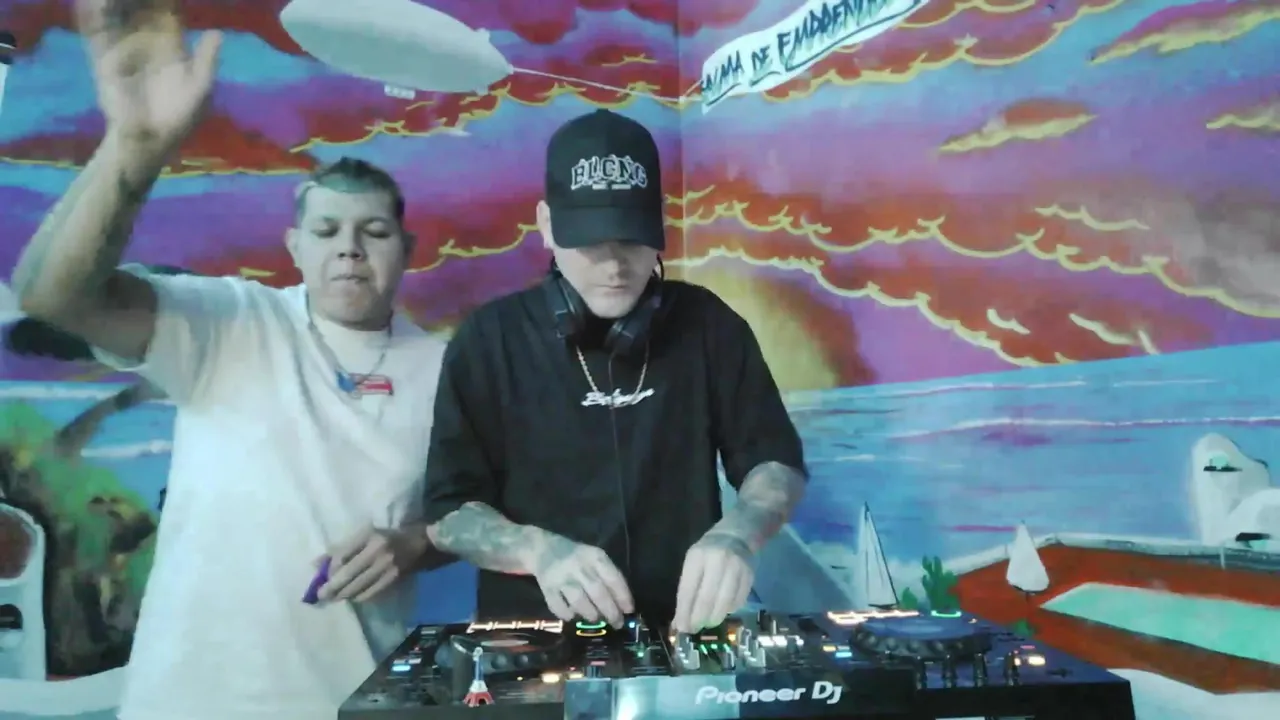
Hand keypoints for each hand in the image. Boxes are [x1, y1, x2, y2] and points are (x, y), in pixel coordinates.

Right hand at [76, 0, 221, 151]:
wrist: (149, 142)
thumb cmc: (180, 118)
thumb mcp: (200, 90)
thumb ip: (206, 61)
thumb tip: (217, 33)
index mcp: (172, 44)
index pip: (167, 10)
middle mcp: (146, 40)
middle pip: (139, 6)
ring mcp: (123, 47)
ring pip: (116, 13)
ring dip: (115, 1)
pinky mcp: (102, 59)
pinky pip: (95, 33)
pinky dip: (91, 16)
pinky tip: (93, 4)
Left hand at [317, 525, 424, 602]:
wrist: (422, 544)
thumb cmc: (390, 537)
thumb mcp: (366, 536)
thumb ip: (342, 549)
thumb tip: (317, 564)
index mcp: (369, 535)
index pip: (342, 555)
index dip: (331, 568)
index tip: (324, 576)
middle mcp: (377, 550)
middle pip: (348, 573)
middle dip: (332, 587)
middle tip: (321, 595)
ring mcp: (387, 566)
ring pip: (358, 586)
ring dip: (344, 594)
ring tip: (334, 598)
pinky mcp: (394, 578)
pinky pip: (371, 593)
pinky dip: (359, 597)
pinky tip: (353, 597)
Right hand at [532, 533, 633, 627]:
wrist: (543, 549)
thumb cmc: (577, 558)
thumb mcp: (594, 559)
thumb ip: (608, 577)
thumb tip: (623, 606)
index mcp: (594, 556)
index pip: (613, 578)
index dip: (623, 596)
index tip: (629, 611)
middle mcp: (578, 565)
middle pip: (598, 592)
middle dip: (610, 611)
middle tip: (617, 623)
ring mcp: (561, 576)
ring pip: (579, 600)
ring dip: (590, 614)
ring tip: (595, 619)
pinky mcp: (546, 586)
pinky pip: (558, 606)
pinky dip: (567, 614)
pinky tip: (573, 616)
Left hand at [673, 532, 754, 632]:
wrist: (737, 535)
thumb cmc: (708, 551)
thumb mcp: (693, 562)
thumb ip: (687, 589)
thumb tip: (679, 620)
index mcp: (697, 557)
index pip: (688, 590)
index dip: (684, 612)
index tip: (682, 627)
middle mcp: (717, 561)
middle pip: (706, 599)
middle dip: (698, 619)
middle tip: (694, 629)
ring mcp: (736, 568)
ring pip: (724, 602)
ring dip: (714, 618)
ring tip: (707, 623)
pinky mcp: (750, 576)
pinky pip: (739, 601)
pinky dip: (729, 610)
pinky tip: (723, 611)